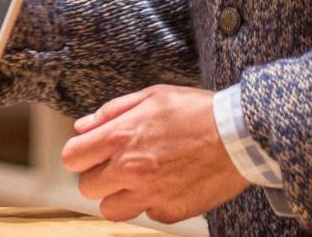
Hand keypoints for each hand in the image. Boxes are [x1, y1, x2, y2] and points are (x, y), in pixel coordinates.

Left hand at [61, 85, 247, 223]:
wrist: (239, 136)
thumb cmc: (197, 111)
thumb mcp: (152, 96)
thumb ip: (112, 112)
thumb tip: (83, 127)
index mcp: (121, 137)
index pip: (73, 157)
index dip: (80, 155)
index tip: (91, 153)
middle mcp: (130, 169)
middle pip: (87, 188)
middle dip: (98, 177)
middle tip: (118, 166)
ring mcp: (150, 194)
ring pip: (111, 211)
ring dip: (119, 197)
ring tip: (138, 181)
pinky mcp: (171, 211)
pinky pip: (148, 215)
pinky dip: (153, 203)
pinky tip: (167, 185)